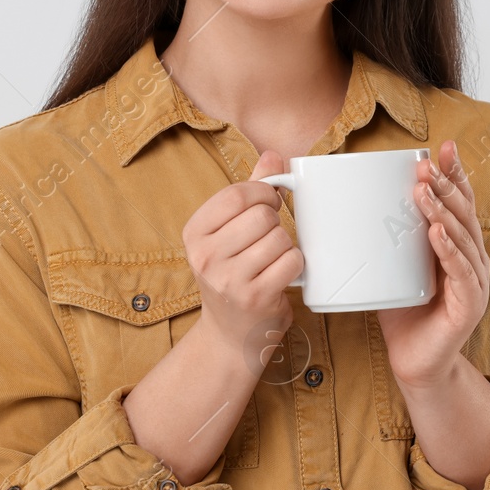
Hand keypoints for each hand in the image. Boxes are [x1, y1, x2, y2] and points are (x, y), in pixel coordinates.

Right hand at [181, 149, 299, 365]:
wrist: (230, 334)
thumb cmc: (233, 274)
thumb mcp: (229, 232)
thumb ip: (249, 191)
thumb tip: (272, 154)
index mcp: (194, 233)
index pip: (236, 194)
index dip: (263, 193)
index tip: (269, 203)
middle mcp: (205, 257)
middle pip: (261, 216)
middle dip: (275, 222)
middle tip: (270, 237)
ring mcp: (229, 280)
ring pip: (279, 238)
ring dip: (286, 246)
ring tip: (272, 259)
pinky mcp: (255, 298)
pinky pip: (291, 261)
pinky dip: (295, 264)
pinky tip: (282, 274)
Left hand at [377, 141, 489, 388]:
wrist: (415, 363)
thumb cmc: (404, 313)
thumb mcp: (393, 267)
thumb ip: (386, 240)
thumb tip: (351, 203)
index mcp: (459, 246)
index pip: (460, 203)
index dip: (454, 174)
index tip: (441, 148)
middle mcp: (473, 259)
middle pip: (464, 214)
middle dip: (446, 186)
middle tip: (425, 166)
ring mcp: (475, 282)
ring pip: (463, 238)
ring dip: (443, 212)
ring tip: (424, 192)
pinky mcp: (469, 305)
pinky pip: (461, 272)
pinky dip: (449, 251)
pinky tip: (437, 234)